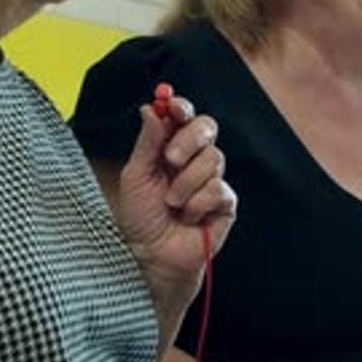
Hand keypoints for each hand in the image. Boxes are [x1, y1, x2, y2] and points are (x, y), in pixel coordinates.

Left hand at [118, 96, 235, 300]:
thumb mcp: (136, 176)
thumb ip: (148, 142)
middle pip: (207, 126)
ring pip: (213, 159)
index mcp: (172, 147)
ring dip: (185, 183)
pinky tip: (188, 217)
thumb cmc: (141, 217)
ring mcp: (212, 179)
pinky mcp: (225, 202)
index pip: (184, 116)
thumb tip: (152, 107)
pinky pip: (218, 189)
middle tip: (170, 160)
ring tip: (171, 203)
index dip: (182, 107)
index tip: (172, 106)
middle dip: (188, 140)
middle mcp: (195, 159)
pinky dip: (197, 204)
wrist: (152, 255)